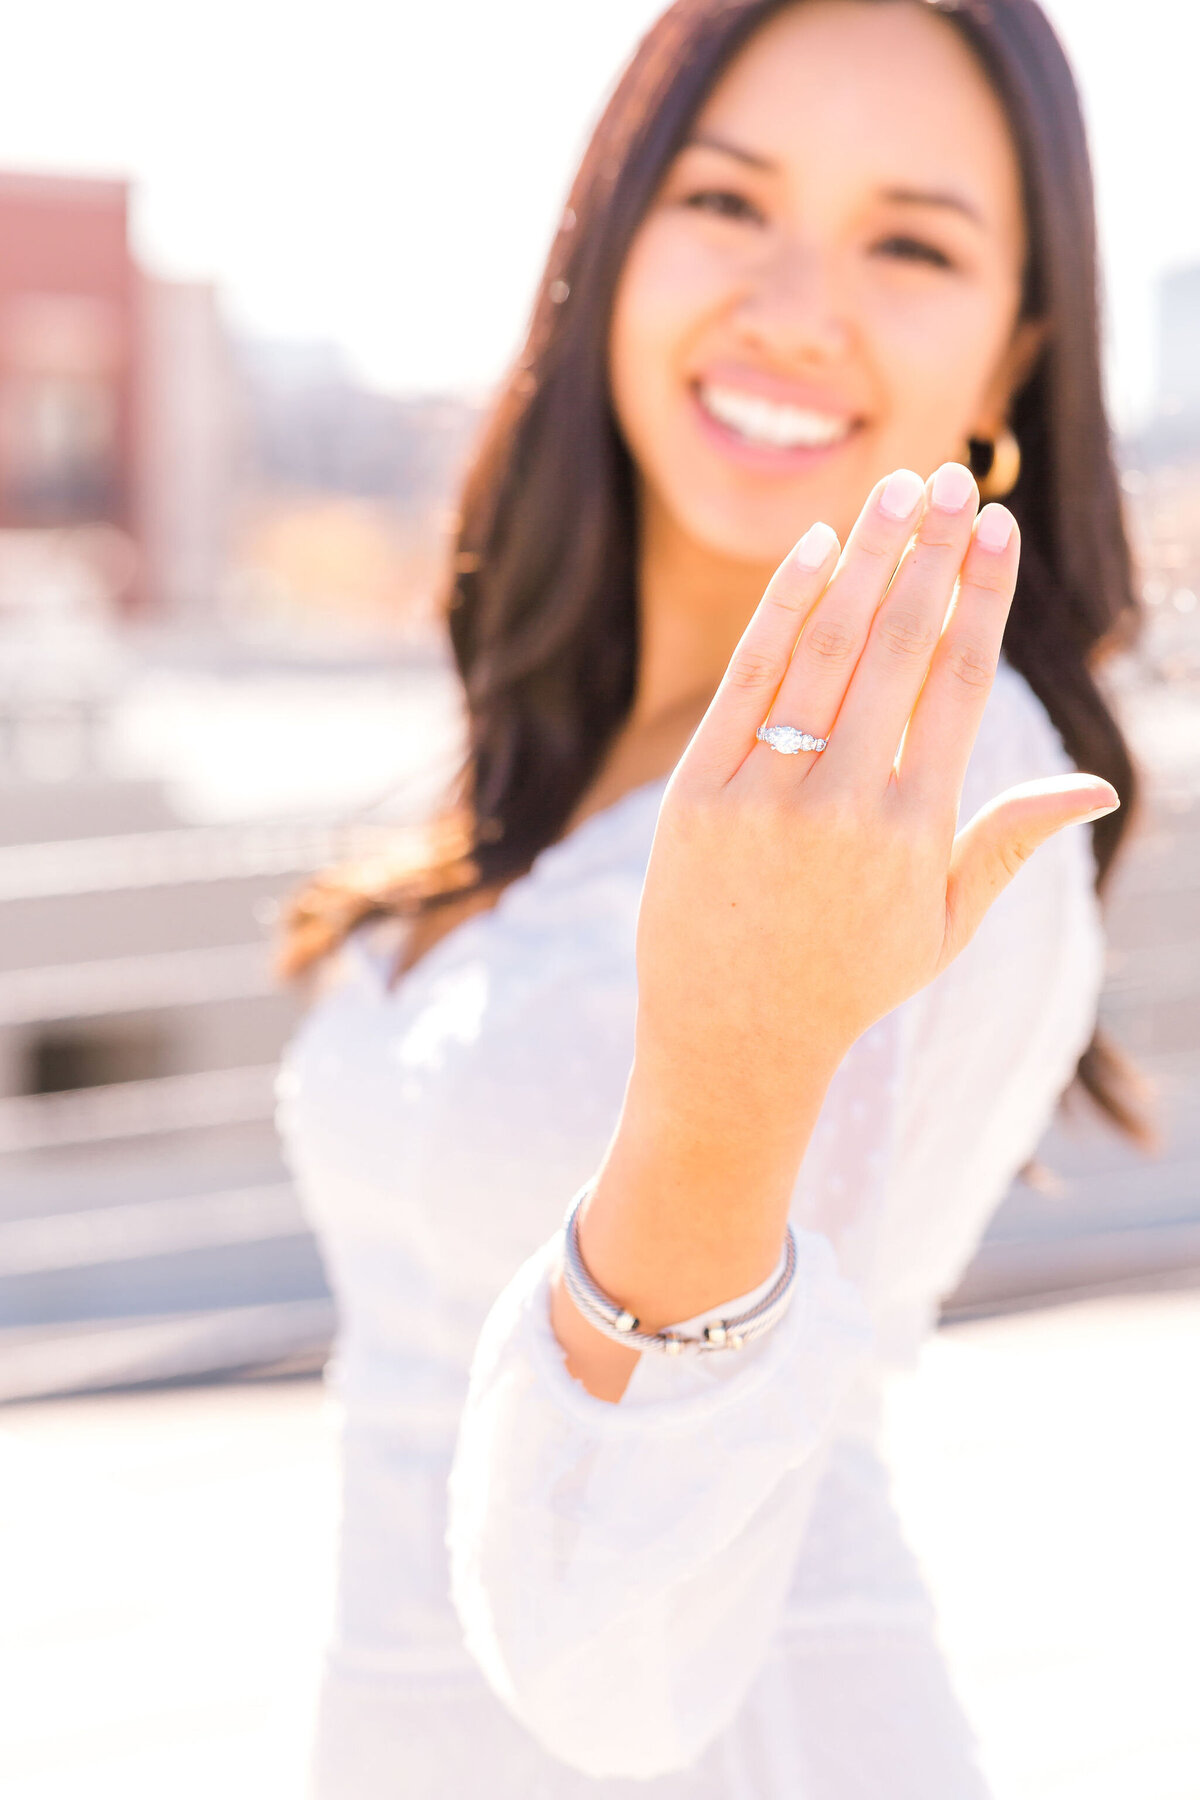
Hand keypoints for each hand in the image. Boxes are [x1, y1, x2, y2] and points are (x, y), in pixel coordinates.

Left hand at [555, 462, 1117, 1395]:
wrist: (730, 1042)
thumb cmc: (849, 980)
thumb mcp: (945, 926)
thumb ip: (1010, 842)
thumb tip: (1097, 787)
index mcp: (918, 830)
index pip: (962, 685)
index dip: (984, 600)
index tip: (998, 532)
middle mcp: (845, 803)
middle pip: (899, 648)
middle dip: (932, 554)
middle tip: (952, 479)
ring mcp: (766, 794)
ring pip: (824, 649)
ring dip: (865, 559)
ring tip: (896, 491)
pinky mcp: (699, 792)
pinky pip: (748, 680)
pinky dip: (781, 609)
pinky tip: (815, 549)